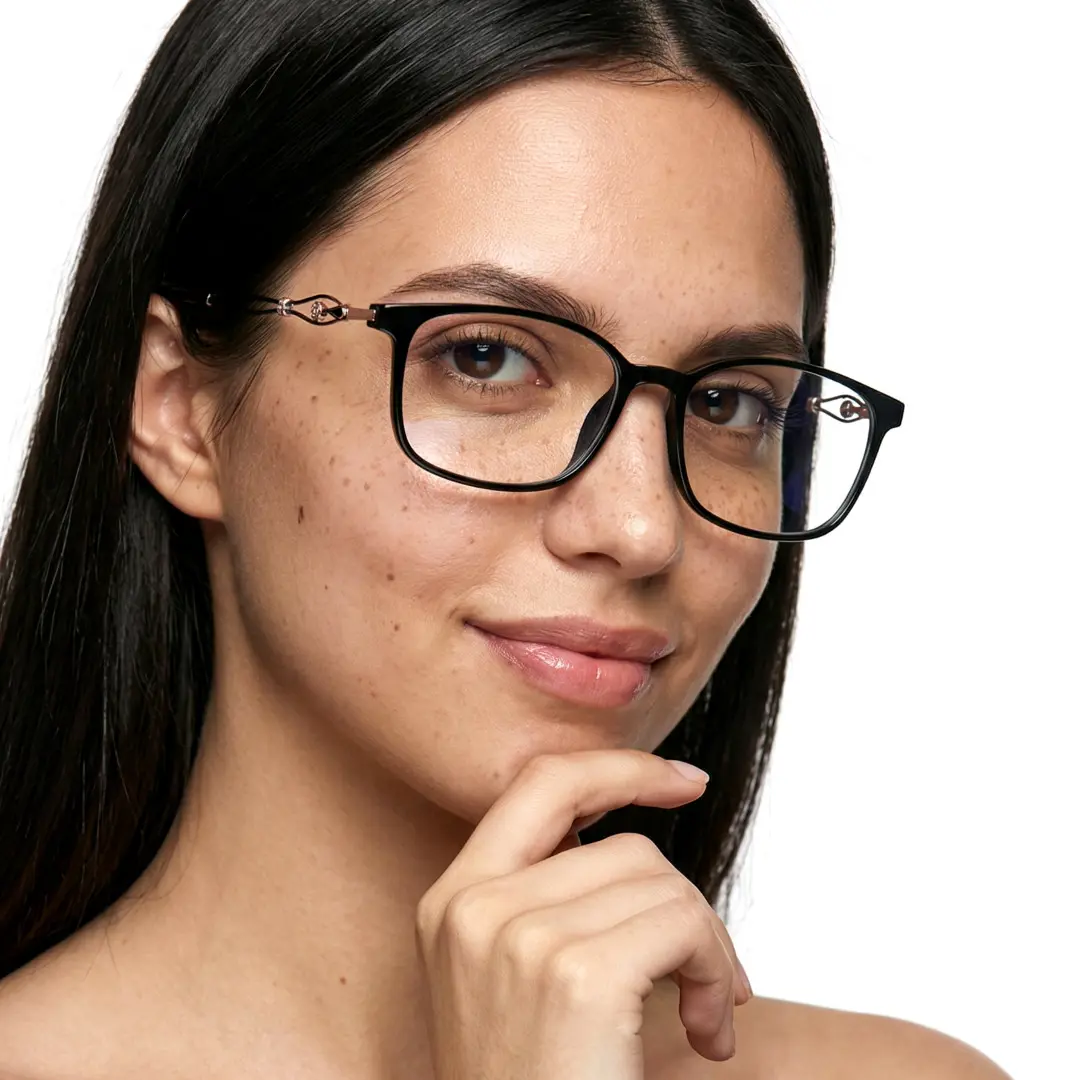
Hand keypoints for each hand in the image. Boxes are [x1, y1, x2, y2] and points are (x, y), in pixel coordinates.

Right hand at [415, 748, 752, 1079]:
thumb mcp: (511, 981)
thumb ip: (548, 899)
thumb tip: (634, 848)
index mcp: (452, 900)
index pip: (541, 783)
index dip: (618, 767)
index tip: (683, 779)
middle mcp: (472, 908)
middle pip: (628, 847)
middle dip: (686, 906)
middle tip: (708, 979)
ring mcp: (516, 936)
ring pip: (664, 885)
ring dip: (707, 952)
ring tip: (704, 1018)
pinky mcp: (574, 975)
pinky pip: (682, 925)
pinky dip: (716, 975)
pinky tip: (709, 1034)